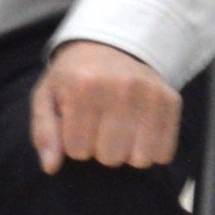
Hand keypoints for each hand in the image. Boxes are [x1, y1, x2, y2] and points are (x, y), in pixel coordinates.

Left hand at [32, 37, 182, 173]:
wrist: (108, 47)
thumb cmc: (72, 79)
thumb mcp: (46, 98)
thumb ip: (44, 133)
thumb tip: (51, 167)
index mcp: (84, 85)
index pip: (78, 151)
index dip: (74, 144)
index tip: (77, 125)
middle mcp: (121, 87)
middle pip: (110, 157)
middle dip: (100, 149)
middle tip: (99, 126)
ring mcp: (150, 93)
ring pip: (139, 159)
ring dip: (127, 152)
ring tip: (119, 130)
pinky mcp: (171, 100)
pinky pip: (164, 153)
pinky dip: (151, 150)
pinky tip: (140, 132)